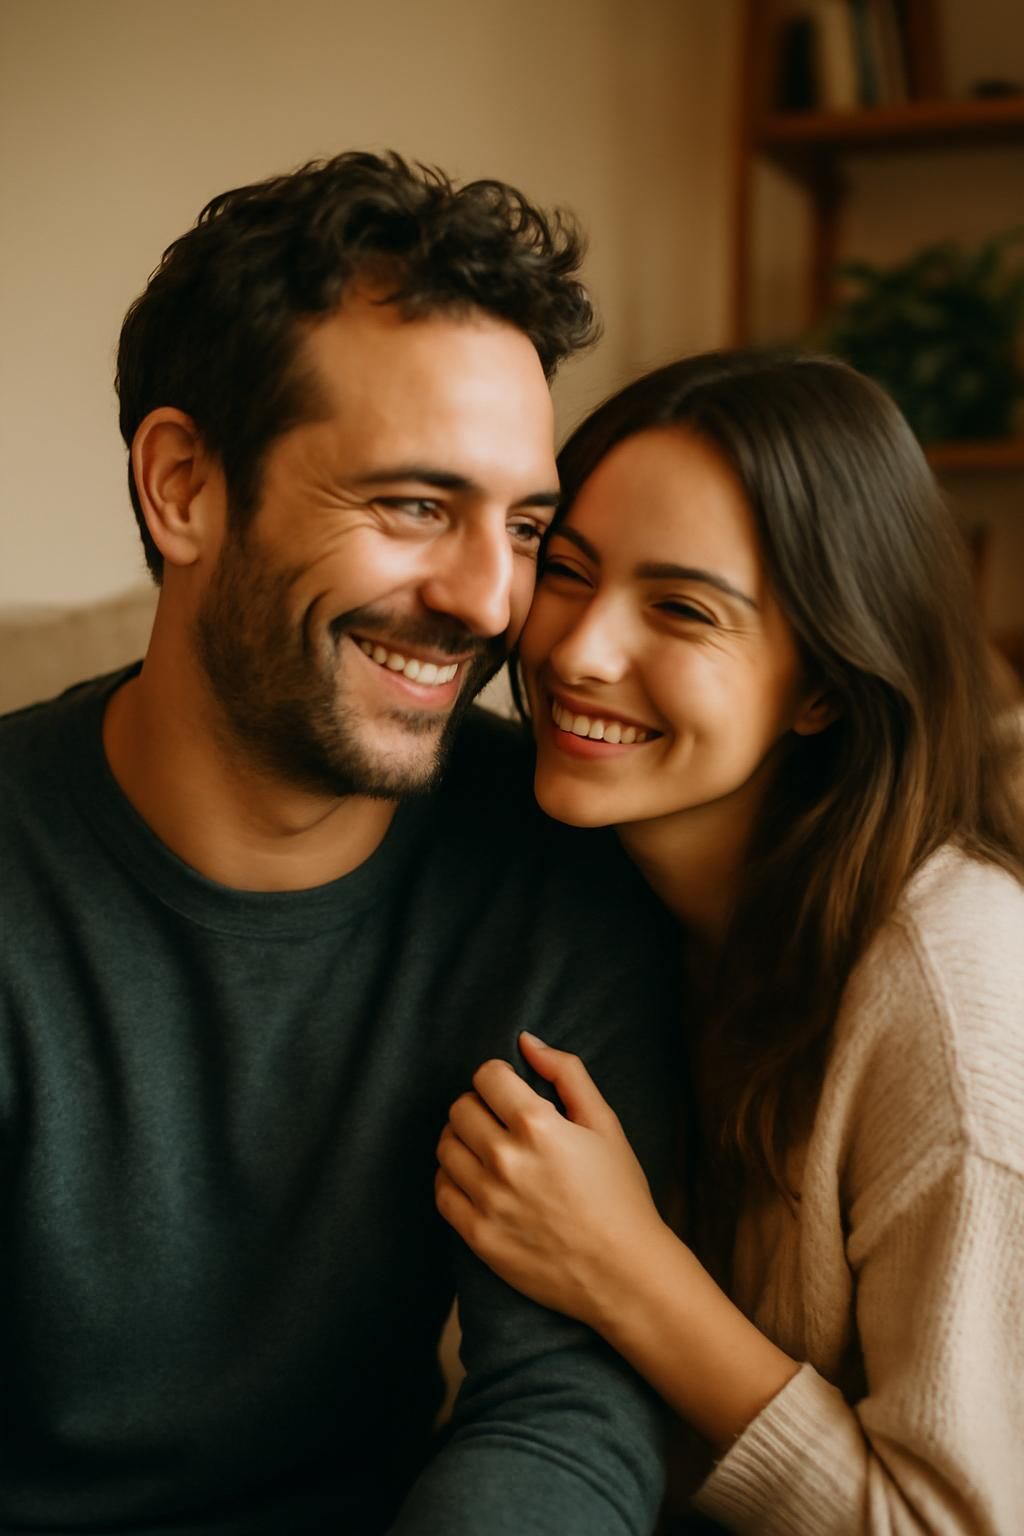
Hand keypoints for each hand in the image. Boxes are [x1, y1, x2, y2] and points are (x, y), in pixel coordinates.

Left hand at [435, 1031, 668, 1329]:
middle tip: (502, 1122)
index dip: (498, 1079)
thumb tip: (526, 1041)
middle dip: (479, 1106)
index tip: (510, 1093)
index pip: (485, 1076)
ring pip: (446, 1147)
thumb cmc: (619, 1195)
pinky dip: (453, 1179)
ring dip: (463, 1141)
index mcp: (537, 1125)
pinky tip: (478, 1182)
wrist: (624, 1273)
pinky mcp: (478, 1236)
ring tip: (489, 1151)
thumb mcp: (605, 1123)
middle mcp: (505, 1160)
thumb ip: (566, 1073)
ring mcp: (488, 1200)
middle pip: (459, 1108)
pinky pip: (442, 1191)